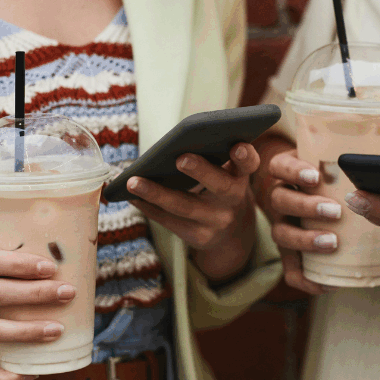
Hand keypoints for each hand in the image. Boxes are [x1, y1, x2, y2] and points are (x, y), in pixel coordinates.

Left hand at [126, 142, 259, 281]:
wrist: (231, 230)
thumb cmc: (219, 187)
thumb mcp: (225, 172)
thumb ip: (212, 156)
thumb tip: (173, 143)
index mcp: (240, 176)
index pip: (248, 164)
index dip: (244, 155)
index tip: (236, 145)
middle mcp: (233, 200)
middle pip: (219, 185)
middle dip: (200, 171)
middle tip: (180, 158)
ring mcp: (216, 221)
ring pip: (184, 207)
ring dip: (156, 193)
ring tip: (132, 182)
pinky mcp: (199, 237)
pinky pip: (169, 221)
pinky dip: (148, 208)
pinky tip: (131, 197)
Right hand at [252, 134, 341, 294]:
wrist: (309, 197)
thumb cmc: (329, 177)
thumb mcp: (331, 163)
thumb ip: (350, 162)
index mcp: (287, 172)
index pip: (280, 166)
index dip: (294, 171)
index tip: (315, 176)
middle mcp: (279, 198)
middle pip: (280, 200)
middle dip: (307, 206)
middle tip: (335, 211)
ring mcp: (281, 226)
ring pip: (280, 234)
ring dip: (305, 240)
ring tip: (332, 242)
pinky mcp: (288, 253)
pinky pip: (290, 270)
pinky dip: (306, 278)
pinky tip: (327, 283)